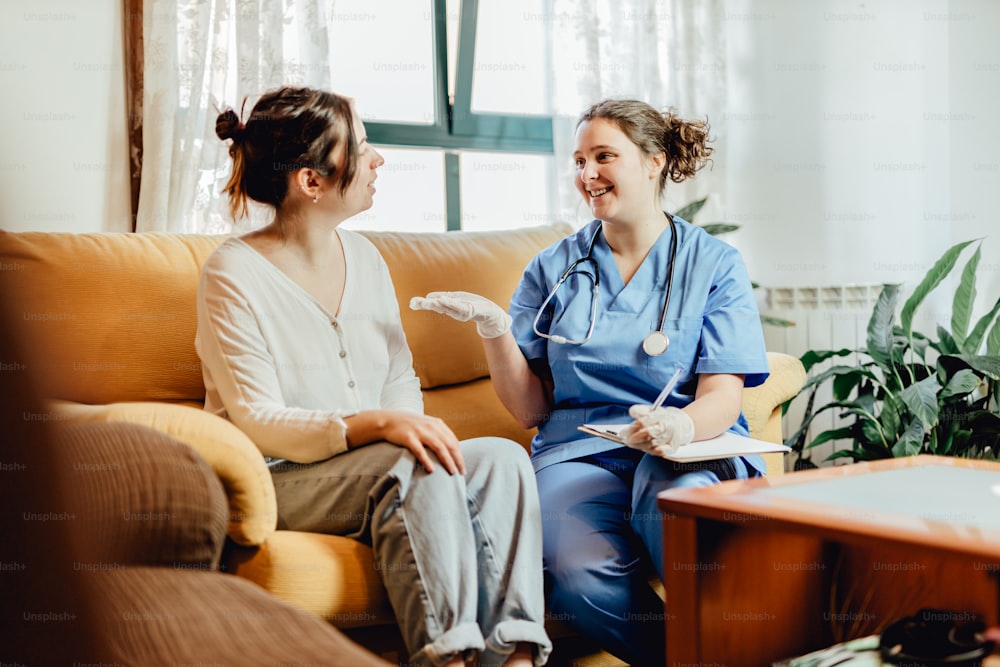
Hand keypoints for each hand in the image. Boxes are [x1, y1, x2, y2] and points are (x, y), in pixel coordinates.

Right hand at [347, 411, 464, 474]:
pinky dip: (427, 460)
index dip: (460, 454)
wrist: (389, 420)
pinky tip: (431, 470)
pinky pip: (420, 451)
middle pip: (449, 445)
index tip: (462, 466)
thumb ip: (438, 434)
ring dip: (447, 461)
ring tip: (452, 472)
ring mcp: (420, 432)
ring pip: (439, 448)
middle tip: (461, 473)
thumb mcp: (427, 425)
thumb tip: (451, 449)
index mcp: (437, 424)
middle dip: (457, 460)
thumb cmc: (409, 425)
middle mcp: (431, 427)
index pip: (454, 441)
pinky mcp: (409, 438)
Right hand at [409, 291, 511, 338]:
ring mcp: (461, 311)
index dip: (422, 303)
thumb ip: (442, 300)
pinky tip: (444, 299)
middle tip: (414, 303)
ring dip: (437, 303)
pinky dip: (451, 303)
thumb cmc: (471, 305)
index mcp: (448, 307)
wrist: (488, 312)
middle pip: (437, 306)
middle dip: (426, 304)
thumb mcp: (455, 300)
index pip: (433, 304)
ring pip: (447, 307)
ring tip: (427, 301)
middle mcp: (452, 310)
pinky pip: (459, 306)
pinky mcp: (470, 310)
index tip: (411, 303)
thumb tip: (427, 298)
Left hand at [618, 405, 694, 457]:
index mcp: (661, 416)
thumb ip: (640, 410)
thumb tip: (632, 411)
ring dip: (638, 445)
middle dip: (633, 438)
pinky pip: (658, 452)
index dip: (631, 428)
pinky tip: (642, 447)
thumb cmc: (662, 418)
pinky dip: (648, 450)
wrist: (681, 425)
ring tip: (630, 442)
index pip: (644, 422)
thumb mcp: (651, 410)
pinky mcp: (672, 448)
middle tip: (625, 439)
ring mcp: (670, 439)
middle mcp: (667, 427)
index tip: (622, 432)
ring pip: (651, 444)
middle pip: (647, 434)